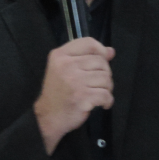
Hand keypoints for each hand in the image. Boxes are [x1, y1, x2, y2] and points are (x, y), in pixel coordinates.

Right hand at [34, 38, 114, 154]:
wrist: (48, 116)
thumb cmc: (57, 92)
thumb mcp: (64, 69)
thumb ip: (85, 57)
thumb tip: (110, 51)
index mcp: (60, 55)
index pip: (88, 43)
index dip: (100, 50)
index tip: (103, 59)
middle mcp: (67, 65)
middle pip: (101, 61)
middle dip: (105, 74)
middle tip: (97, 84)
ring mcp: (75, 81)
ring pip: (106, 78)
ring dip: (107, 88)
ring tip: (98, 93)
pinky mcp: (82, 96)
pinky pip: (106, 94)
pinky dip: (107, 101)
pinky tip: (101, 103)